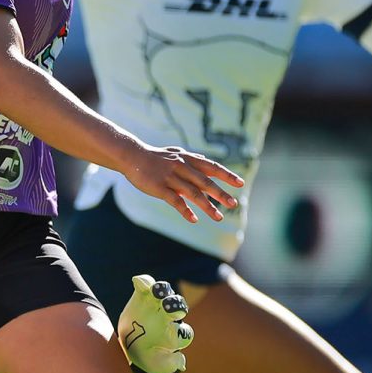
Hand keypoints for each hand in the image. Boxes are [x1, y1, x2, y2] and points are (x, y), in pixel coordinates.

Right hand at [117, 275, 192, 372]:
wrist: (129, 345)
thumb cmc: (147, 356)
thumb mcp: (156, 364)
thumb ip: (168, 364)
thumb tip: (182, 362)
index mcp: (175, 334)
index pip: (184, 333)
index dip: (181, 335)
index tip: (172, 339)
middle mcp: (169, 315)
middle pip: (178, 306)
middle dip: (177, 306)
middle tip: (171, 309)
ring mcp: (156, 303)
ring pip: (164, 292)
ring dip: (163, 290)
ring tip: (157, 291)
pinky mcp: (142, 295)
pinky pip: (145, 284)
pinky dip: (143, 281)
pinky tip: (137, 282)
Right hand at [120, 143, 242, 224]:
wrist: (131, 156)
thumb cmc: (154, 156)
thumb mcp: (175, 153)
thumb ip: (191, 158)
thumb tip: (206, 159)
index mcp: (188, 160)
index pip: (212, 167)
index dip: (226, 175)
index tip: (240, 183)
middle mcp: (182, 168)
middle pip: (206, 182)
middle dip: (221, 194)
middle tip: (233, 204)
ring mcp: (171, 178)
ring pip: (193, 194)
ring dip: (207, 207)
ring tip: (218, 218)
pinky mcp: (160, 188)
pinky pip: (176, 201)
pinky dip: (185, 211)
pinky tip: (194, 219)